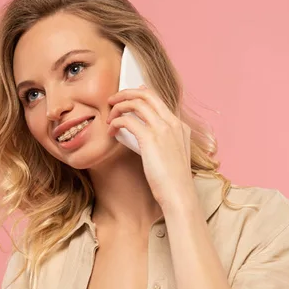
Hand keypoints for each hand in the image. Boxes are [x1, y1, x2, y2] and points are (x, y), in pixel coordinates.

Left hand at [106, 85, 194, 208]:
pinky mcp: (151, 138)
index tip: (126, 97)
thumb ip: (162, 141)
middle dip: (125, 93)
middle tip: (112, 101)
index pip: (157, 99)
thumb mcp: (172, 156)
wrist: (179, 195)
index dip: (138, 94)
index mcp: (180, 126)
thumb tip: (144, 134)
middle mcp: (173, 123)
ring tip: (109, 118)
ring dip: (118, 107)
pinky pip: (127, 120)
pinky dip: (116, 122)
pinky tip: (111, 131)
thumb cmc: (172, 181)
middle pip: (146, 94)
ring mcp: (163, 129)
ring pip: (136, 103)